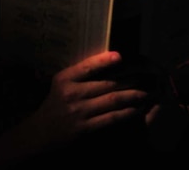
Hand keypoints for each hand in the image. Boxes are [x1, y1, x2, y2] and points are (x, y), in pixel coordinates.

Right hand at [30, 51, 152, 147]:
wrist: (41, 132)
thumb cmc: (55, 104)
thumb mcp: (61, 84)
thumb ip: (79, 75)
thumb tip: (107, 62)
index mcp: (64, 79)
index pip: (86, 67)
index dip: (104, 61)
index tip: (120, 56)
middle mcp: (71, 94)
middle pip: (107, 84)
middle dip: (130, 79)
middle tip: (146, 75)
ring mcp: (79, 112)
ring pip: (113, 100)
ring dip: (133, 95)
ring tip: (147, 91)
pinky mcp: (86, 128)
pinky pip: (112, 118)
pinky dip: (127, 113)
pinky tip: (138, 109)